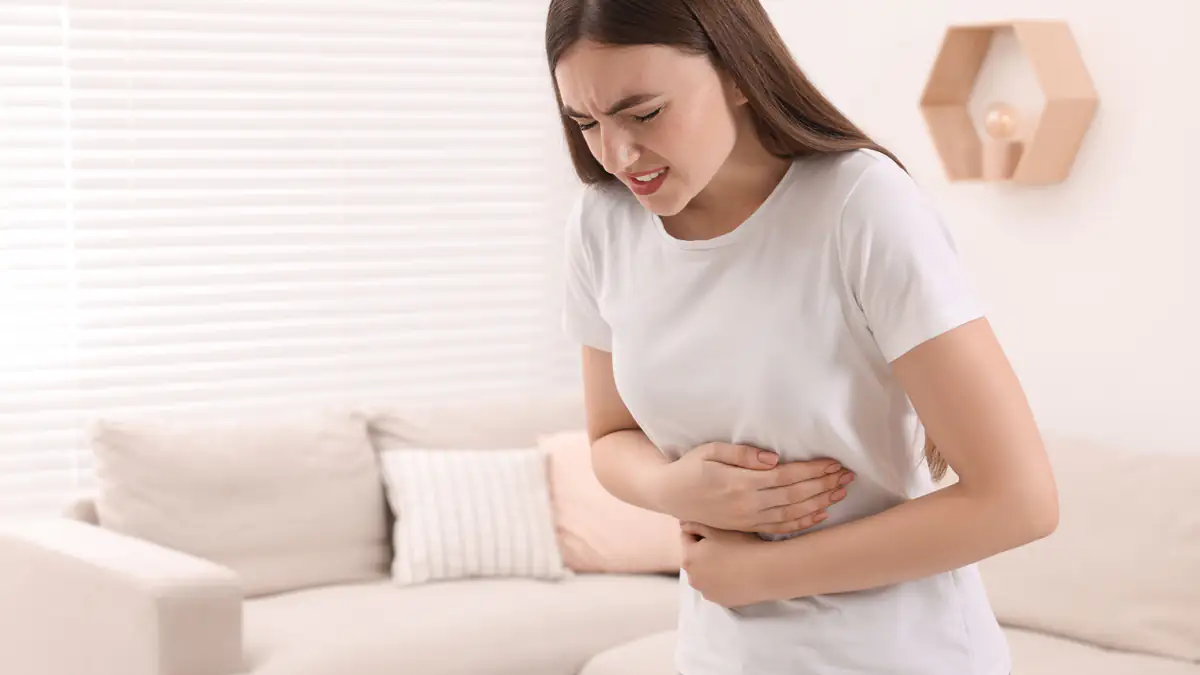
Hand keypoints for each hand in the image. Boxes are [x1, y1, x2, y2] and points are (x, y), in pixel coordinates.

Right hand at [659, 442, 853, 535]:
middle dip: (824, 484)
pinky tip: (820, 514)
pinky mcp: (746, 527)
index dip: (812, 470)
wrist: (669, 495)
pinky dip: (803, 522)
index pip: (786, 476)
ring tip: (841, 492)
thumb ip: (742, 454)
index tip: (833, 462)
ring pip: (792, 513)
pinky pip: (780, 527)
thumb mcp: (710, 451)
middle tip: (848, 476)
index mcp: (739, 482)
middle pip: (795, 495)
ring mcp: (747, 519)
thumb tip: (774, 458)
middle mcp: (747, 504)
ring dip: (819, 503)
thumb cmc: (690, 467)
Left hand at [680, 521, 771, 607]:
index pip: (687, 537)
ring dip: (711, 567)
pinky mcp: (720, 601)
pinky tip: (736, 573)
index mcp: (688, 558)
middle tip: (726, 544)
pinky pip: (717, 587)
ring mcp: (706, 592)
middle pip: (694, 558)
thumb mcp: (716, 528)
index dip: (702, 531)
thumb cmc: (741, 545)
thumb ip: (693, 523)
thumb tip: (682, 524)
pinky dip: (722, 580)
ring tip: (732, 560)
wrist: (766, 571)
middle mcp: (692, 578)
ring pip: (705, 574)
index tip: (717, 530)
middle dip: (704, 550)